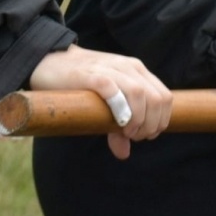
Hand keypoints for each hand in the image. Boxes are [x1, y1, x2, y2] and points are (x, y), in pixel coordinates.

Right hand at [29, 46, 172, 159]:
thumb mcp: (106, 103)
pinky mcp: (90, 74)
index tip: (146, 135)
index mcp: (137, 71)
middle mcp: (128, 67)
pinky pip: (112, 88)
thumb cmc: (81, 84)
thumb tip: (124, 154)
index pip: (165, 97)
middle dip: (151, 124)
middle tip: (134, 137)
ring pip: (140, 93)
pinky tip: (116, 122)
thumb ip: (119, 125)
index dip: (161, 121)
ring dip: (138, 119)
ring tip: (126, 132)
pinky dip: (119, 108)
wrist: (50, 60)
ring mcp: (110, 68)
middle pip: (157, 99)